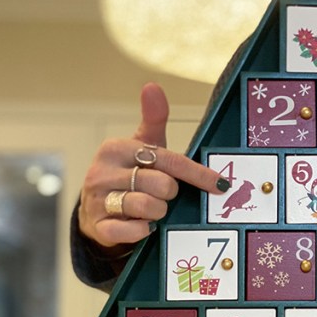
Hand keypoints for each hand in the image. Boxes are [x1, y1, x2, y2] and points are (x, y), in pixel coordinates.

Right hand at [77, 83, 228, 251]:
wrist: (96, 210)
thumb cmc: (129, 173)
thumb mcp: (141, 146)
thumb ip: (153, 120)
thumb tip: (152, 86)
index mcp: (117, 148)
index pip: (167, 159)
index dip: (198, 174)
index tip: (220, 185)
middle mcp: (103, 172)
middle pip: (161, 185)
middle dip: (170, 194)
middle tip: (166, 195)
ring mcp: (97, 199)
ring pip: (146, 206)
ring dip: (158, 212)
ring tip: (154, 209)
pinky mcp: (96, 226)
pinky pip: (127, 230)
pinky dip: (142, 230)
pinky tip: (145, 226)